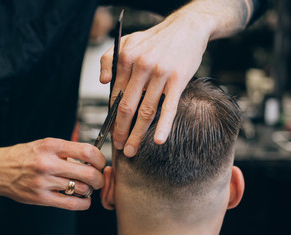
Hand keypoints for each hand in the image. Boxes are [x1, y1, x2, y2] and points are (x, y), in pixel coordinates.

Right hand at [0, 138, 105, 209]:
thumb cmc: (24, 155)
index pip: (87, 151)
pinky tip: (83, 199)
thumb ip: (68, 151)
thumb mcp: (45, 144)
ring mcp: (43, 182)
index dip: (100, 159)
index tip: (100, 163)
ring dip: (90, 190)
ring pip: (82, 189)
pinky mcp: (40, 198)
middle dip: (99, 178)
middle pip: (88, 173)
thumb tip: (93, 159)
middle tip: (98, 178)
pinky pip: (71, 204)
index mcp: (51, 146)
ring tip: (86, 187)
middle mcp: (48, 163)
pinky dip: (83, 203)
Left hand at [100, 8, 212, 156]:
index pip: (115, 96)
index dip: (112, 118)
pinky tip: (158, 141)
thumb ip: (110, 60)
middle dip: (121, 131)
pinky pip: (169, 107)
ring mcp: (160, 73)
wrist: (187, 27)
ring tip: (132, 150)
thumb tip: (103, 82)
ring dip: (137, 134)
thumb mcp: (128, 41)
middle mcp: (140, 66)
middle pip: (127, 107)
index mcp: (125, 58)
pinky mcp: (178, 79)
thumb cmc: (157, 39)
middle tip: (118, 147)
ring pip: (145, 111)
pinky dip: (164, 126)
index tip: (111, 132)